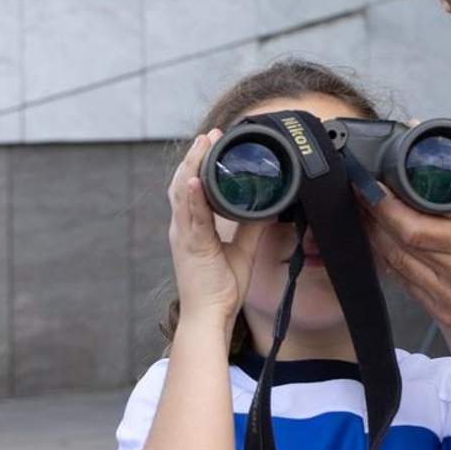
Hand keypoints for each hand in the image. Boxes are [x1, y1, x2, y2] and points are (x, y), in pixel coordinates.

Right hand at [167, 130, 268, 325]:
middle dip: (195, 156)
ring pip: (182, 193)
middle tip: (209, 134)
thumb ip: (251, 227)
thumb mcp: (242, 250)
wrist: (211, 315)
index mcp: (191, 228)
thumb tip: (267, 208)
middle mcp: (183, 228)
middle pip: (182, 183)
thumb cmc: (221, 288)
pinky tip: (196, 180)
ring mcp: (184, 236)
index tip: (211, 142)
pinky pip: (191, 218)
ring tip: (202, 144)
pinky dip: (193, 197)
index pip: (191, 188)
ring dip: (192, 166)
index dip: (198, 164)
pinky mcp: (191, 247)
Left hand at [365, 112, 450, 351]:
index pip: (413, 228)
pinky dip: (393, 265)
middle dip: (372, 219)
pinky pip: (408, 289)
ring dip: (377, 242)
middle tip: (359, 195)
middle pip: (396, 248)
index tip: (369, 185)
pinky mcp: (448, 314)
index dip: (384, 206)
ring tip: (366, 216)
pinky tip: (387, 248)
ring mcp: (449, 300)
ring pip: (397, 270)